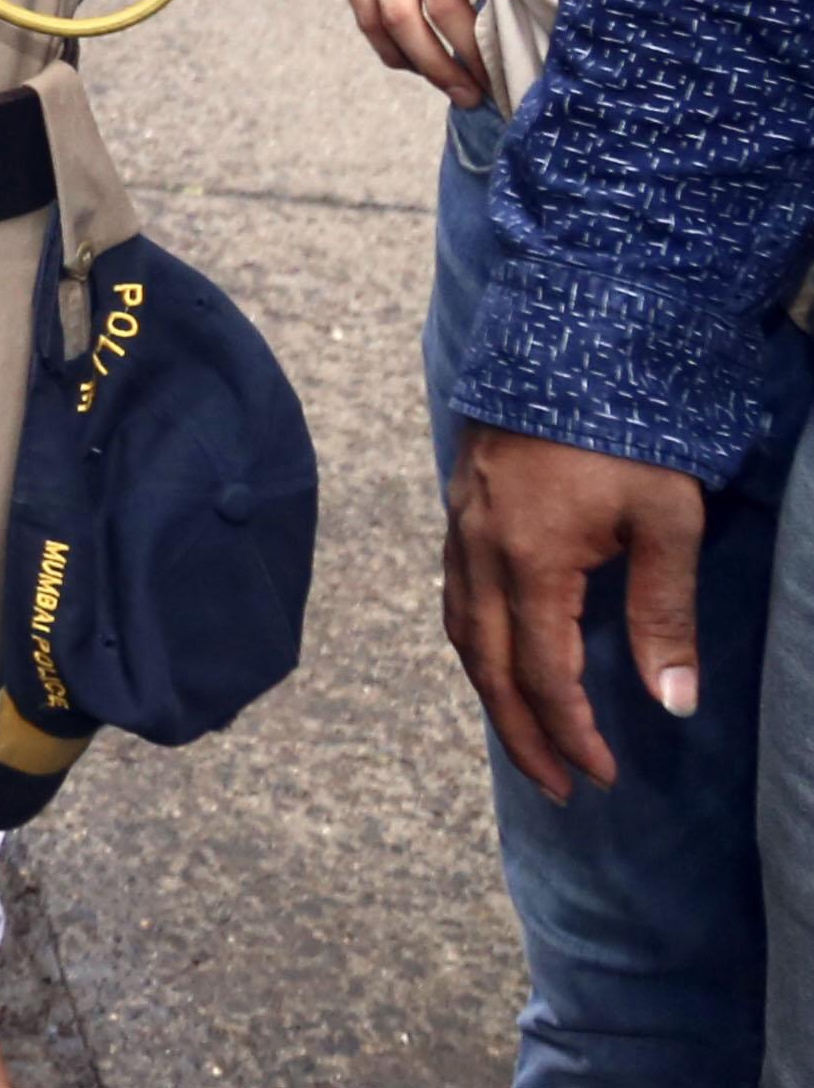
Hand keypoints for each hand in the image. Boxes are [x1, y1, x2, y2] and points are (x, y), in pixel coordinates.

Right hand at [301, 0, 488, 104]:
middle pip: (430, 19)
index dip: (491, 38)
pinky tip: (402, 58)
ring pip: (391, 22)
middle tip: (481, 95)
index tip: (517, 62)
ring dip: (419, 63)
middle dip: (456, 65)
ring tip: (447, 88)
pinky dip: (382, 40)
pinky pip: (361, 6)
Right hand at [445, 423, 705, 799]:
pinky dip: (476, 642)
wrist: (569, 341)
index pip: (544, 674)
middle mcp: (479, 550)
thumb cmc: (627, 433)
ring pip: (462, 630)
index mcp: (528, 560)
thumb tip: (672, 703)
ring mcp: (460, 526)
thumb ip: (663, 613)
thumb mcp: (665, 521)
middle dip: (520, 734)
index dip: (572, 733)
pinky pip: (455, 594)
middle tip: (556, 787)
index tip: (604, 775)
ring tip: (525, 736)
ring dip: (492, 692)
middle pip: (487, 665)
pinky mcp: (459, 507)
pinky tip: (501, 654)